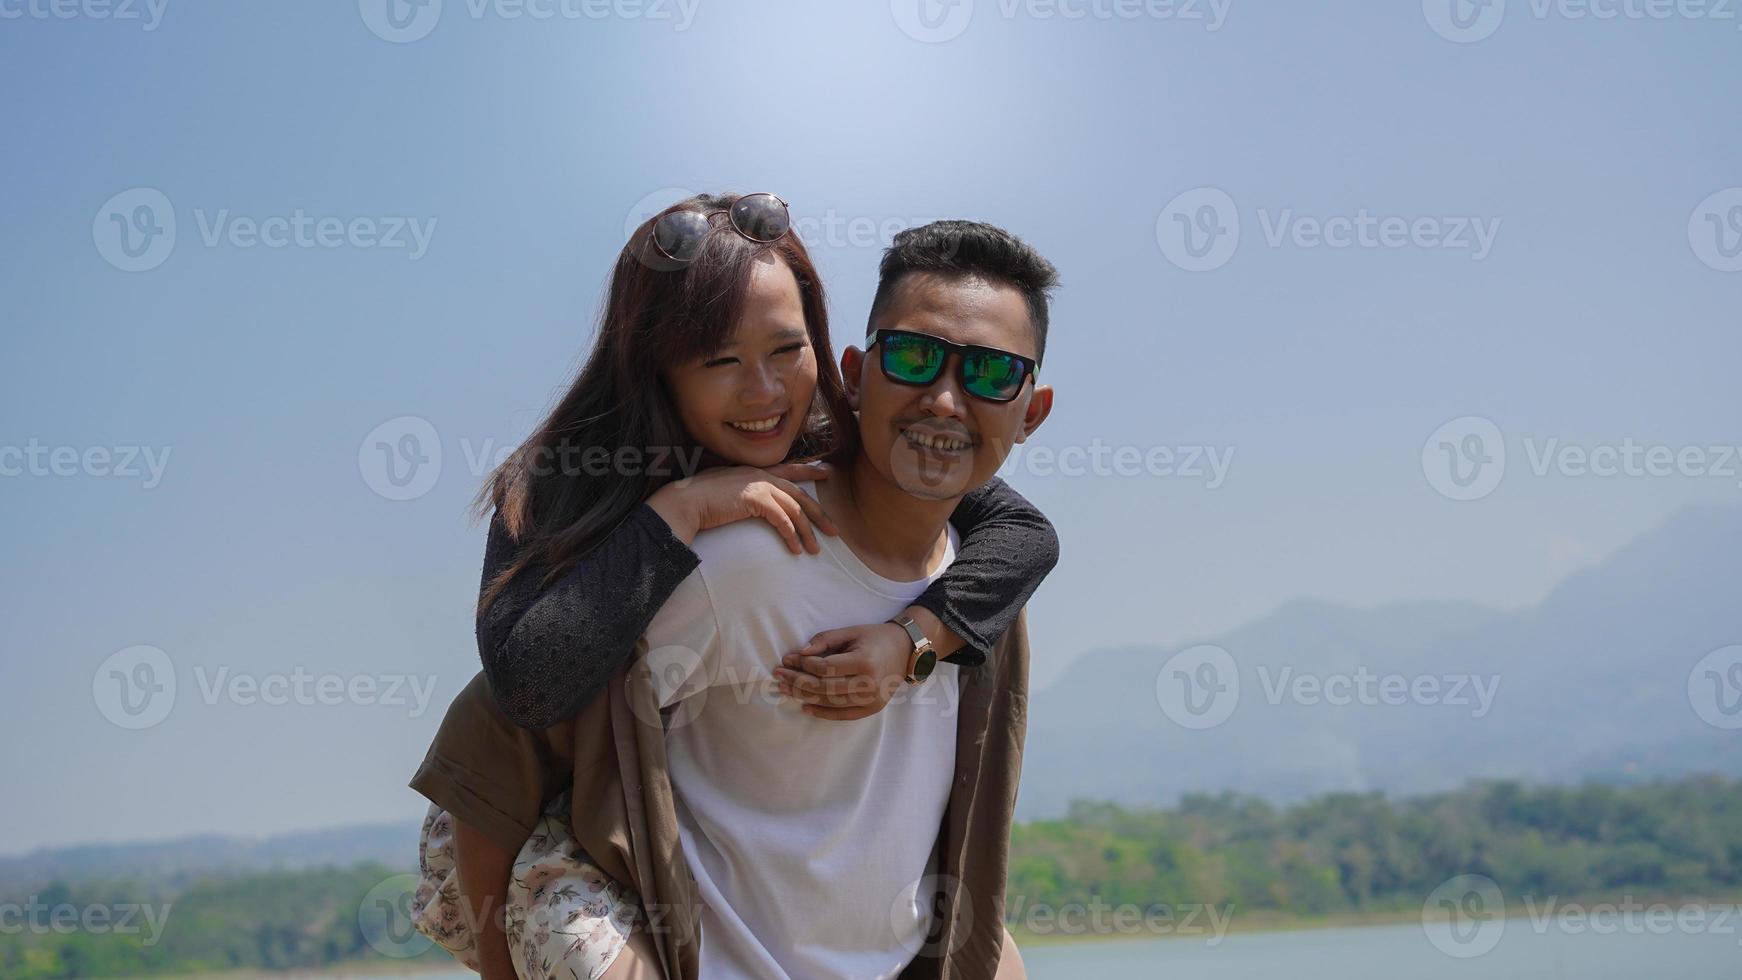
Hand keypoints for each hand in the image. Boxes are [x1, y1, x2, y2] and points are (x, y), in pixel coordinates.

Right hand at [647, 461, 837, 554]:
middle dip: (818, 512)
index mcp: (753, 471)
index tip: (826, 471)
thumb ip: (739, 494)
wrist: (685, 501)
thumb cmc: (698, 501)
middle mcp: (759, 474)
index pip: (788, 469)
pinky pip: (782, 519)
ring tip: (815, 549)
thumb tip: (745, 505)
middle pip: (798, 492)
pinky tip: (795, 549)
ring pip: (794, 508)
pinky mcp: (756, 499)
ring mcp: (758, 484)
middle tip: (834, 528)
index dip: (808, 470)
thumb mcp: (724, 492)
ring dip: (807, 531)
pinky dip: (791, 535)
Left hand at [774, 622, 912, 720]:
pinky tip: (805, 706)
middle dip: (797, 682)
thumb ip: (825, 640)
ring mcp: (872, 700)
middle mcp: (869, 684)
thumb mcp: (851, 631)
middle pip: (824, 688)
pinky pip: (843, 715)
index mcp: (864, 662)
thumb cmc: (875, 637)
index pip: (825, 668)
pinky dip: (822, 712)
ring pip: (830, 702)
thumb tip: (800, 653)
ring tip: (785, 689)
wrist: (905, 651)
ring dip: (804, 696)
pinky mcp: (872, 709)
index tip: (788, 659)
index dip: (803, 665)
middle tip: (778, 675)